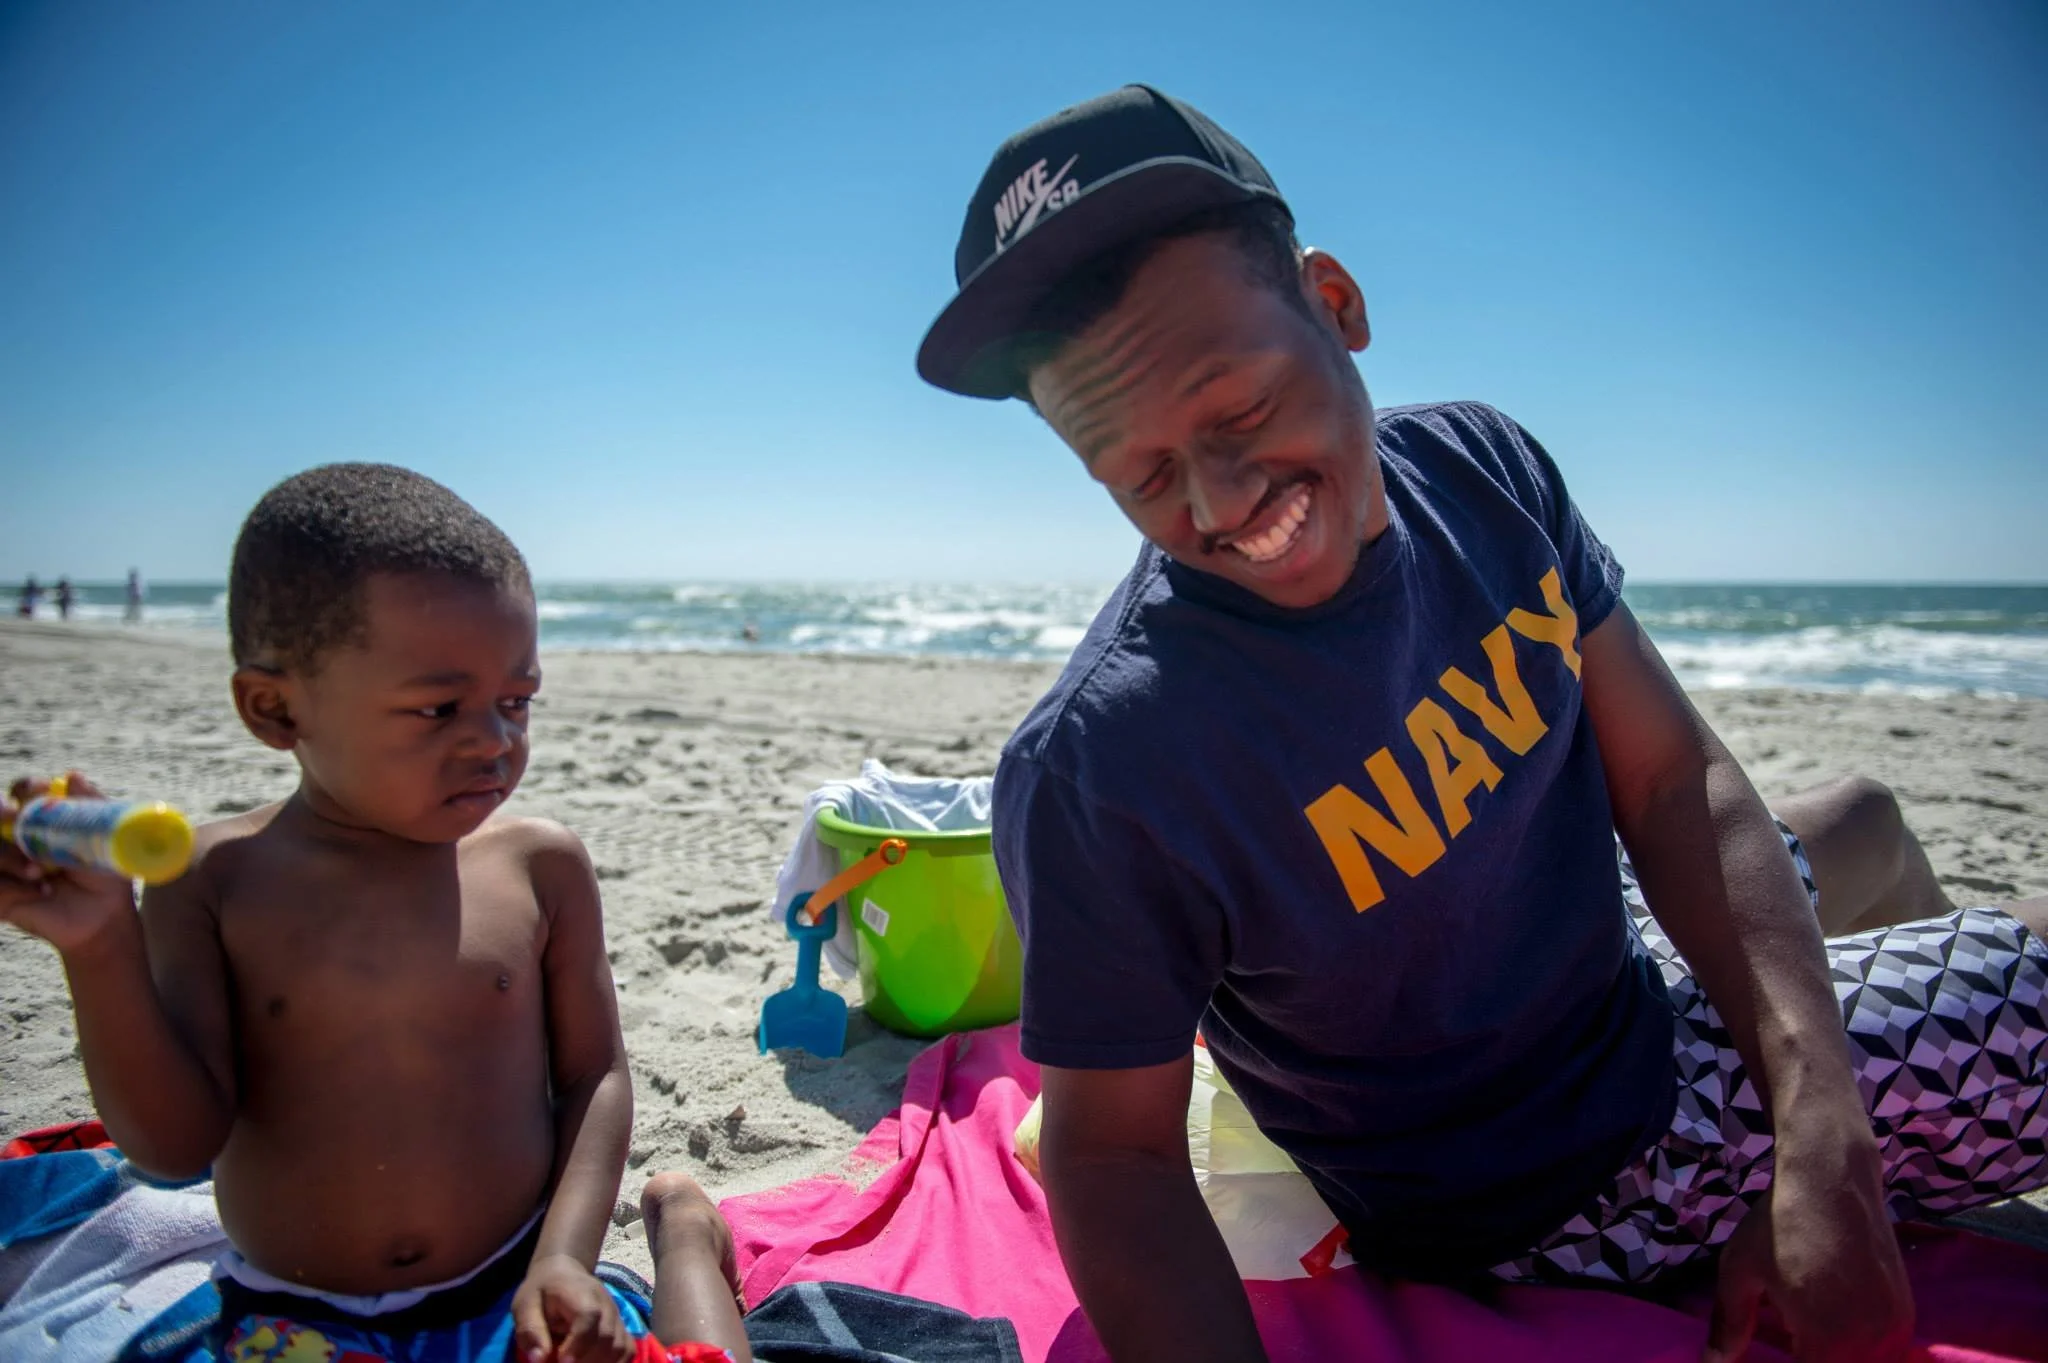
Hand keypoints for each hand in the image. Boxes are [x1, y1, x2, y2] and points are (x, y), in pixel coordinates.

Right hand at [1, 774, 137, 955]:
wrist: (104, 915)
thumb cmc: (104, 874)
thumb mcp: (103, 838)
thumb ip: (88, 805)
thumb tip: (72, 775)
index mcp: (43, 819)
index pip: (22, 792)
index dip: (26, 788)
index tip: (39, 790)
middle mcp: (18, 838)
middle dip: (1, 813)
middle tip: (14, 818)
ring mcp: (7, 865)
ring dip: (11, 857)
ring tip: (40, 872)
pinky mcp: (1, 894)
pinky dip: (16, 887)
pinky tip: (41, 893)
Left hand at [511, 1255, 632, 1362]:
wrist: (563, 1273)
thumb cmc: (542, 1291)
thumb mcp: (525, 1305)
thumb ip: (531, 1330)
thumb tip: (539, 1358)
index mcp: (579, 1294)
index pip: (589, 1316)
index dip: (578, 1343)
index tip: (562, 1360)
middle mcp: (605, 1304)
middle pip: (607, 1337)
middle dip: (586, 1360)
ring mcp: (616, 1316)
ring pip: (619, 1347)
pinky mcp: (621, 1327)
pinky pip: (628, 1350)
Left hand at [1704, 1134, 1913, 1362]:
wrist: (1831, 1179)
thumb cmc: (1779, 1224)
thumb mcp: (1740, 1272)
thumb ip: (1730, 1325)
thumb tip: (1712, 1362)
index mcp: (1826, 1340)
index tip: (1781, 1346)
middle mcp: (1869, 1343)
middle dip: (1813, 1359)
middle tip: (1791, 1342)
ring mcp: (1894, 1328)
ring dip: (1839, 1359)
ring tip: (1806, 1335)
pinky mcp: (1906, 1312)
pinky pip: (1888, 1351)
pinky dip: (1863, 1352)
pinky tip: (1834, 1326)